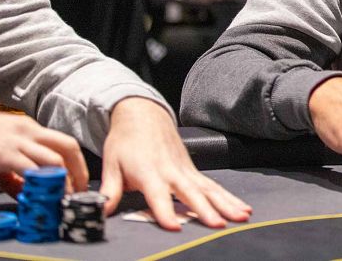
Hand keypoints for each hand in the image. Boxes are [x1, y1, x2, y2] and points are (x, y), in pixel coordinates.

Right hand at [0, 105, 87, 191]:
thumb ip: (14, 174)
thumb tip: (25, 193)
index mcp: (30, 128)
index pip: (64, 143)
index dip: (76, 163)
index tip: (79, 180)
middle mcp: (29, 131)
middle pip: (68, 147)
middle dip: (79, 170)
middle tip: (80, 189)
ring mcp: (18, 142)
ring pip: (54, 159)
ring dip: (64, 180)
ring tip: (65, 196)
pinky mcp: (3, 154)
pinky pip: (30, 169)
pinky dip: (40, 182)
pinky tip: (42, 194)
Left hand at [100, 98, 250, 230]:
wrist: (143, 114)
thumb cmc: (125, 141)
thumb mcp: (111, 164)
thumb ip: (109, 191)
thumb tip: (99, 211)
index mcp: (149, 171)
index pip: (158, 195)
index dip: (165, 211)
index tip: (174, 227)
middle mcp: (172, 171)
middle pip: (191, 193)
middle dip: (206, 210)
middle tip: (219, 225)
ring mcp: (186, 170)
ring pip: (209, 189)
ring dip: (226, 204)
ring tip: (241, 217)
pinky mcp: (194, 170)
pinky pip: (214, 186)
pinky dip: (230, 197)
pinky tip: (242, 209)